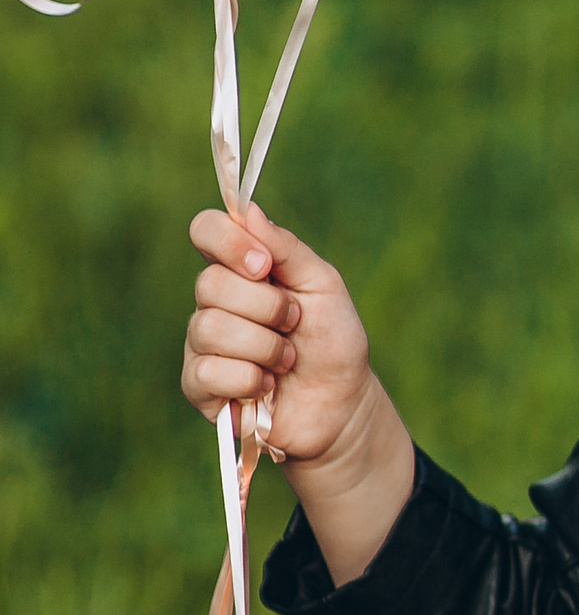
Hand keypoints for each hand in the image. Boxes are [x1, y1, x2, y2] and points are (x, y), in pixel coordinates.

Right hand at [183, 204, 415, 585]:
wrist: (344, 405)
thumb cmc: (333, 342)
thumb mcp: (323, 286)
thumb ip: (287, 248)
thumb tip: (246, 209)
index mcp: (242, 269)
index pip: (206, 231)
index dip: (229, 242)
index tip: (265, 265)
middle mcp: (214, 302)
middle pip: (210, 284)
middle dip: (269, 308)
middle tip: (295, 325)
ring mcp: (202, 343)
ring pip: (212, 329)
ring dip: (267, 347)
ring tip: (287, 360)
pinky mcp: (199, 385)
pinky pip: (210, 371)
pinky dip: (251, 380)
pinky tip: (267, 387)